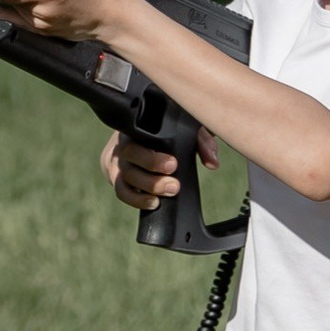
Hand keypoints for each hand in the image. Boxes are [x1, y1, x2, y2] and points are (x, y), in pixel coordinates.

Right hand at [101, 123, 218, 209]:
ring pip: (123, 179)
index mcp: (136, 127)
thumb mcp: (189, 128)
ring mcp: (117, 162)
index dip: (151, 157)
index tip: (174, 165)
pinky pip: (122, 192)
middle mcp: (122, 144)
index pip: (134, 139)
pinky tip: (154, 202)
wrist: (149, 136)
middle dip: (152, 176)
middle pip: (128, 160)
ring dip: (147, 189)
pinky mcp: (118, 178)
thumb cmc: (171, 129)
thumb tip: (212, 163)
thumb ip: (202, 140)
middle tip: (175, 185)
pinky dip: (137, 200)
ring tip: (170, 193)